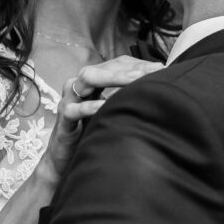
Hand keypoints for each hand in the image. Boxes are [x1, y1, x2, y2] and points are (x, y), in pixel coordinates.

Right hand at [40, 56, 163, 182]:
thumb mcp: (112, 111)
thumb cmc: (92, 131)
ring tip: (136, 80)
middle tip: (152, 70)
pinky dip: (91, 106)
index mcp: (91, 81)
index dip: (137, 65)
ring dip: (113, 78)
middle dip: (128, 69)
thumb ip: (127, 97)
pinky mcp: (63, 119)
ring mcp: (68, 100)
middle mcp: (78, 85)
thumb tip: (157, 86)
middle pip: (103, 68)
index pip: (115, 65)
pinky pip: (75, 109)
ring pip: (87, 79)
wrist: (65, 158)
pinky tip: (107, 106)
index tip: (159, 67)